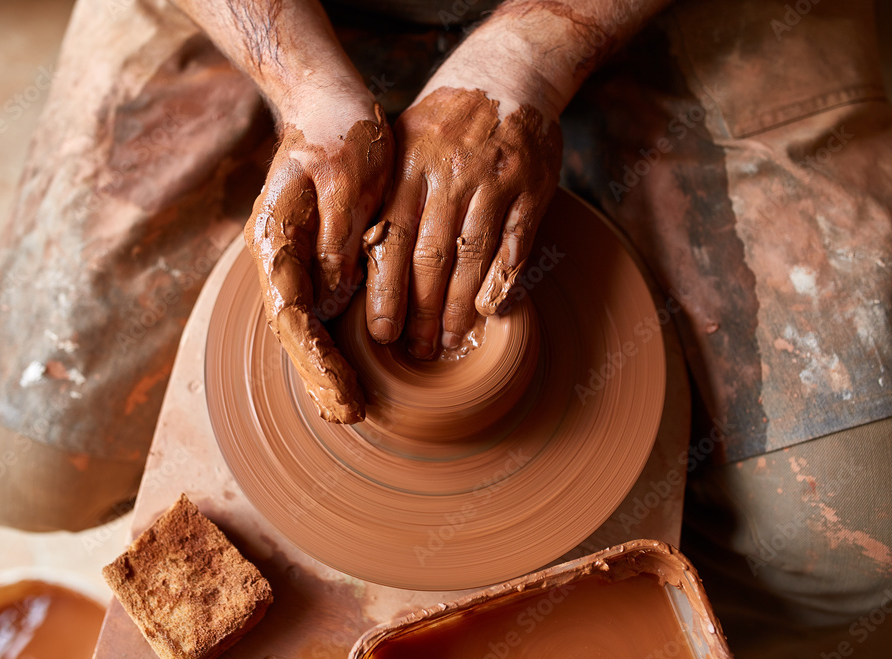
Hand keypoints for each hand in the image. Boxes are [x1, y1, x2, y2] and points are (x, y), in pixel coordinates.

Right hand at [245, 102, 392, 422]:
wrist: (327, 106)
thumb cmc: (337, 135)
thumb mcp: (342, 177)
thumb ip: (334, 237)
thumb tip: (331, 295)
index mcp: (277, 239)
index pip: (294, 315)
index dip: (317, 359)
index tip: (346, 395)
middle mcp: (279, 258)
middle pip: (293, 332)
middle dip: (318, 377)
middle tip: (348, 416)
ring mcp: (294, 262)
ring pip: (303, 328)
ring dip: (322, 371)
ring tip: (347, 410)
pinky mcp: (314, 260)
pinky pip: (320, 313)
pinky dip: (331, 347)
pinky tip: (345, 374)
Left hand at [364, 83, 562, 357]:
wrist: (507, 73)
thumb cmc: (443, 123)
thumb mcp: (403, 146)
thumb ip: (387, 198)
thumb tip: (361, 263)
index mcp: (410, 170)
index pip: (392, 242)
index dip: (386, 292)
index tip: (381, 332)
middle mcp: (449, 178)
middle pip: (432, 258)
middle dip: (421, 311)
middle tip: (416, 351)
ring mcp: (492, 183)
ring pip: (473, 257)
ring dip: (459, 307)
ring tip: (448, 342)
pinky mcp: (530, 188)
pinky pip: (516, 243)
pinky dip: (504, 279)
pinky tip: (491, 310)